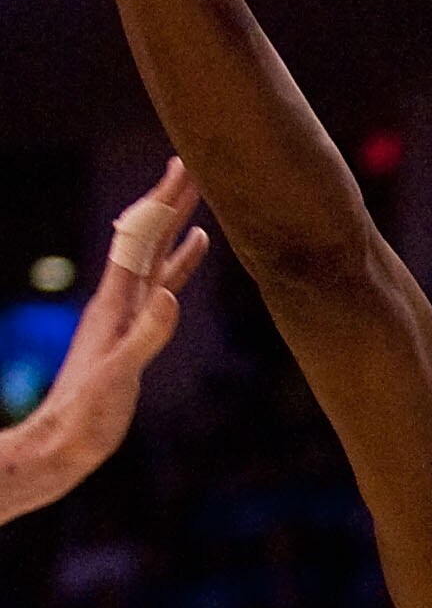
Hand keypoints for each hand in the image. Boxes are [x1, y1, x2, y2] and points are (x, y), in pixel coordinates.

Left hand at [0, 161, 206, 526]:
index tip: (184, 164)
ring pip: (156, 255)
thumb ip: (146, 337)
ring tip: (196, 195)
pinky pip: (162, 284)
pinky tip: (193, 252)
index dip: (164, 202)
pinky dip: (180, 261)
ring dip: (175, 223)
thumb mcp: (118, 378)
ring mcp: (126, 314)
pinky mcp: (134, 332)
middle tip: (193, 162)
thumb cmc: (85, 417)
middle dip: (170, 199)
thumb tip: (171, 294)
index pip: (143, 239)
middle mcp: (120, 299)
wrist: (59, 445)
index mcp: (115, 303)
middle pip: (148, 237)